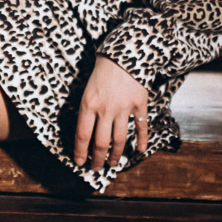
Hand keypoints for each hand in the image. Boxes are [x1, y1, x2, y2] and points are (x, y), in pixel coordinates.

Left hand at [74, 55, 148, 171]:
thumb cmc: (101, 72)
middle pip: (101, 143)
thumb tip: (84, 136)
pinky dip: (141, 141)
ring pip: (119, 139)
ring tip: (113, 163)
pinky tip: (139, 151)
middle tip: (96, 168)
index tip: (80, 162)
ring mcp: (124, 108)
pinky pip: (141, 127)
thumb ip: (86, 112)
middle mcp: (106, 109)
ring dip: (116, 155)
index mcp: (88, 105)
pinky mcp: (140, 104)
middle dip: (97, 159)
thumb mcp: (86, 91)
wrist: (124, 53)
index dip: (80, 152)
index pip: (82, 136)